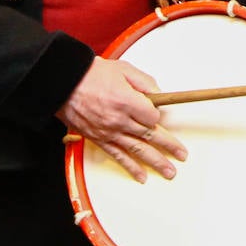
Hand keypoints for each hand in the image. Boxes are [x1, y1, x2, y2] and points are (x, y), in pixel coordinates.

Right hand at [58, 57, 187, 182]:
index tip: (157, 115)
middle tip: (182, 155)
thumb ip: (144, 82)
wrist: (63, 84)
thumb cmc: (91, 74)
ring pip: (138, 150)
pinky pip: (118, 156)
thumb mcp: (123, 69)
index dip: (158, 116)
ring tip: (170, 172)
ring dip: (156, 162)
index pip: (153, 117)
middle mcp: (119, 120)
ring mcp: (109, 132)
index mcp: (126, 101)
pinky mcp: (99, 140)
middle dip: (169, 146)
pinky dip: (131, 167)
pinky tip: (142, 176)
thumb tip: (159, 94)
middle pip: (150, 136)